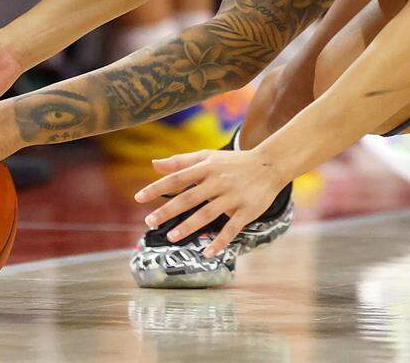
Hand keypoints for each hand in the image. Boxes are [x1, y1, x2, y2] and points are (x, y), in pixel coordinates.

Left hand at [134, 148, 287, 258]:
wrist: (270, 165)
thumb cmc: (233, 162)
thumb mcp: (208, 157)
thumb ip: (180, 161)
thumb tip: (153, 164)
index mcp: (206, 168)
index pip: (177, 178)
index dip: (157, 188)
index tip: (138, 198)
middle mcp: (218, 182)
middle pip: (188, 198)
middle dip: (167, 211)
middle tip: (149, 222)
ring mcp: (233, 197)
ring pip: (207, 214)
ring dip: (188, 227)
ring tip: (171, 237)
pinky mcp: (247, 211)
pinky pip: (232, 228)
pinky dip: (220, 242)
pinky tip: (206, 253)